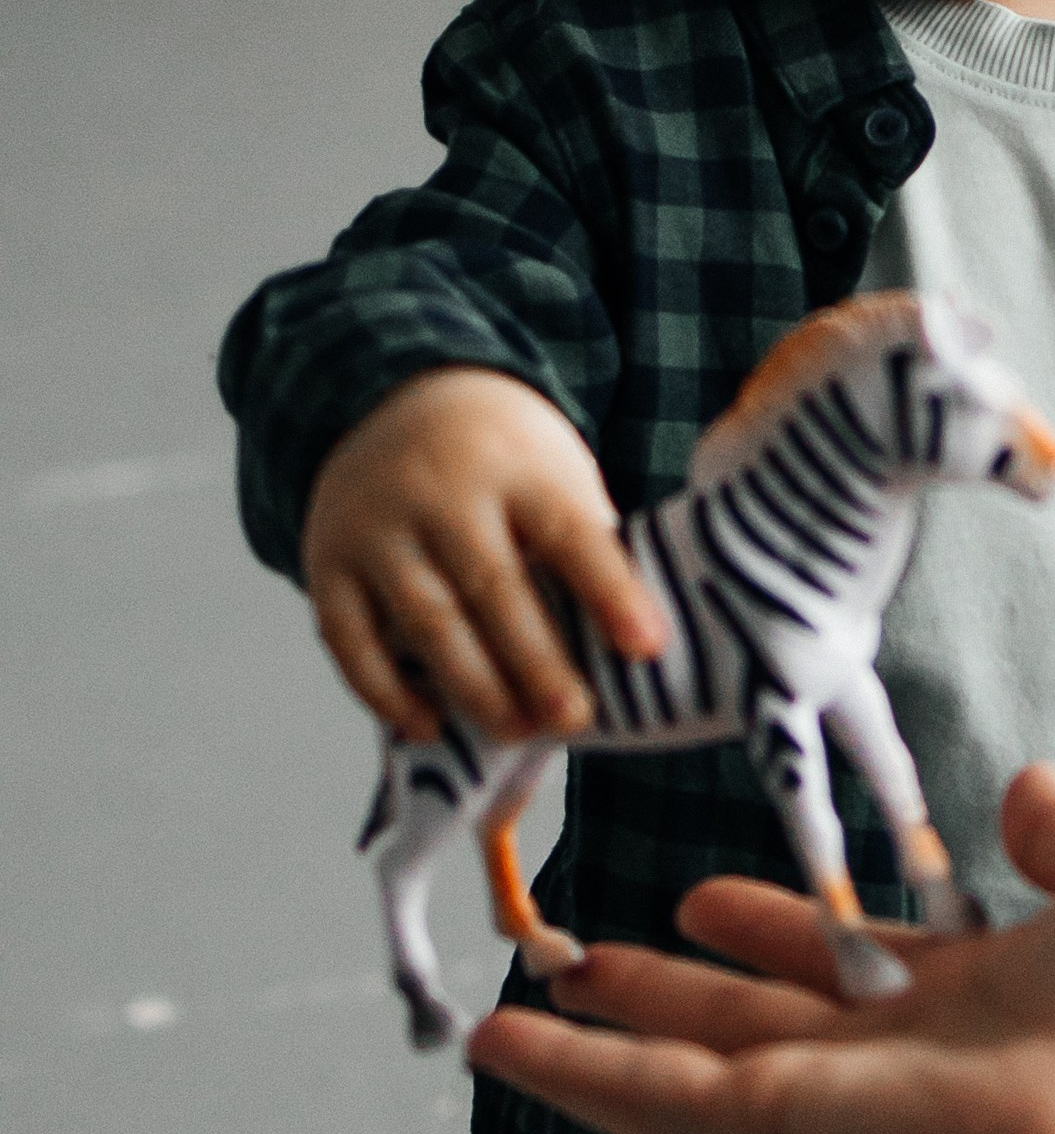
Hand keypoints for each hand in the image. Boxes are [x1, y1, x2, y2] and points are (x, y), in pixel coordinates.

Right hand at [302, 366, 665, 743]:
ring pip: (426, 618)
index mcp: (516, 464)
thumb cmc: (504, 464)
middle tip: (574, 718)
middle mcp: (440, 491)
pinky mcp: (327, 564)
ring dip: (473, 686)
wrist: (394, 401)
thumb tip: (630, 647)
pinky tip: (429, 728)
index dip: (610, 591)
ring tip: (518, 732)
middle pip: (493, 584)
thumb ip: (583, 544)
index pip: (568, 531)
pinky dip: (386, 692)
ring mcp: (377, 528)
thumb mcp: (554, 472)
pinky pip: (350, 640)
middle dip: (537, 661)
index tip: (647, 648)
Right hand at [468, 763, 1054, 1133]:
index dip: (776, 928)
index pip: (851, 961)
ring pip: (689, 1062)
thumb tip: (1027, 784)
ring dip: (599, 1033)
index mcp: (980, 995)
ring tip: (512, 1000)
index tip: (706, 897)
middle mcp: (900, 1057)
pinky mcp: (800, 1127)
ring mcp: (842, 1098)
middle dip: (670, 985)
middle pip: (754, 1016)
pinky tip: (502, 1045)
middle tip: (591, 949)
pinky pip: (664, 1100)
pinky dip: (576, 1074)